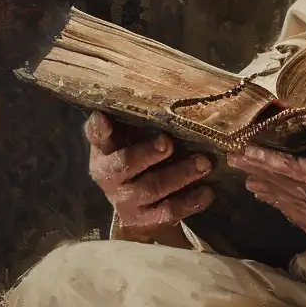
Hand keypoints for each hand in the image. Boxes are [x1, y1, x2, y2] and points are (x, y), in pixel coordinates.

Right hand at [84, 113, 215, 237]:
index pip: (97, 137)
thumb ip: (146, 118)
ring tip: (205, 163)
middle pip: (123, 165)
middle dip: (146, 154)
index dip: (98, 130)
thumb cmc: (144, 155)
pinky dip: (189, 202)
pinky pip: (166, 212)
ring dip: (179, 175)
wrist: (141, 206)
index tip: (103, 118)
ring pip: (150, 189)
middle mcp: (110, 176)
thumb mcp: (140, 136)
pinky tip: (208, 193)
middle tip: (168, 142)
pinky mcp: (143, 220)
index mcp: (106, 150)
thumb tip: (174, 85)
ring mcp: (125, 201)